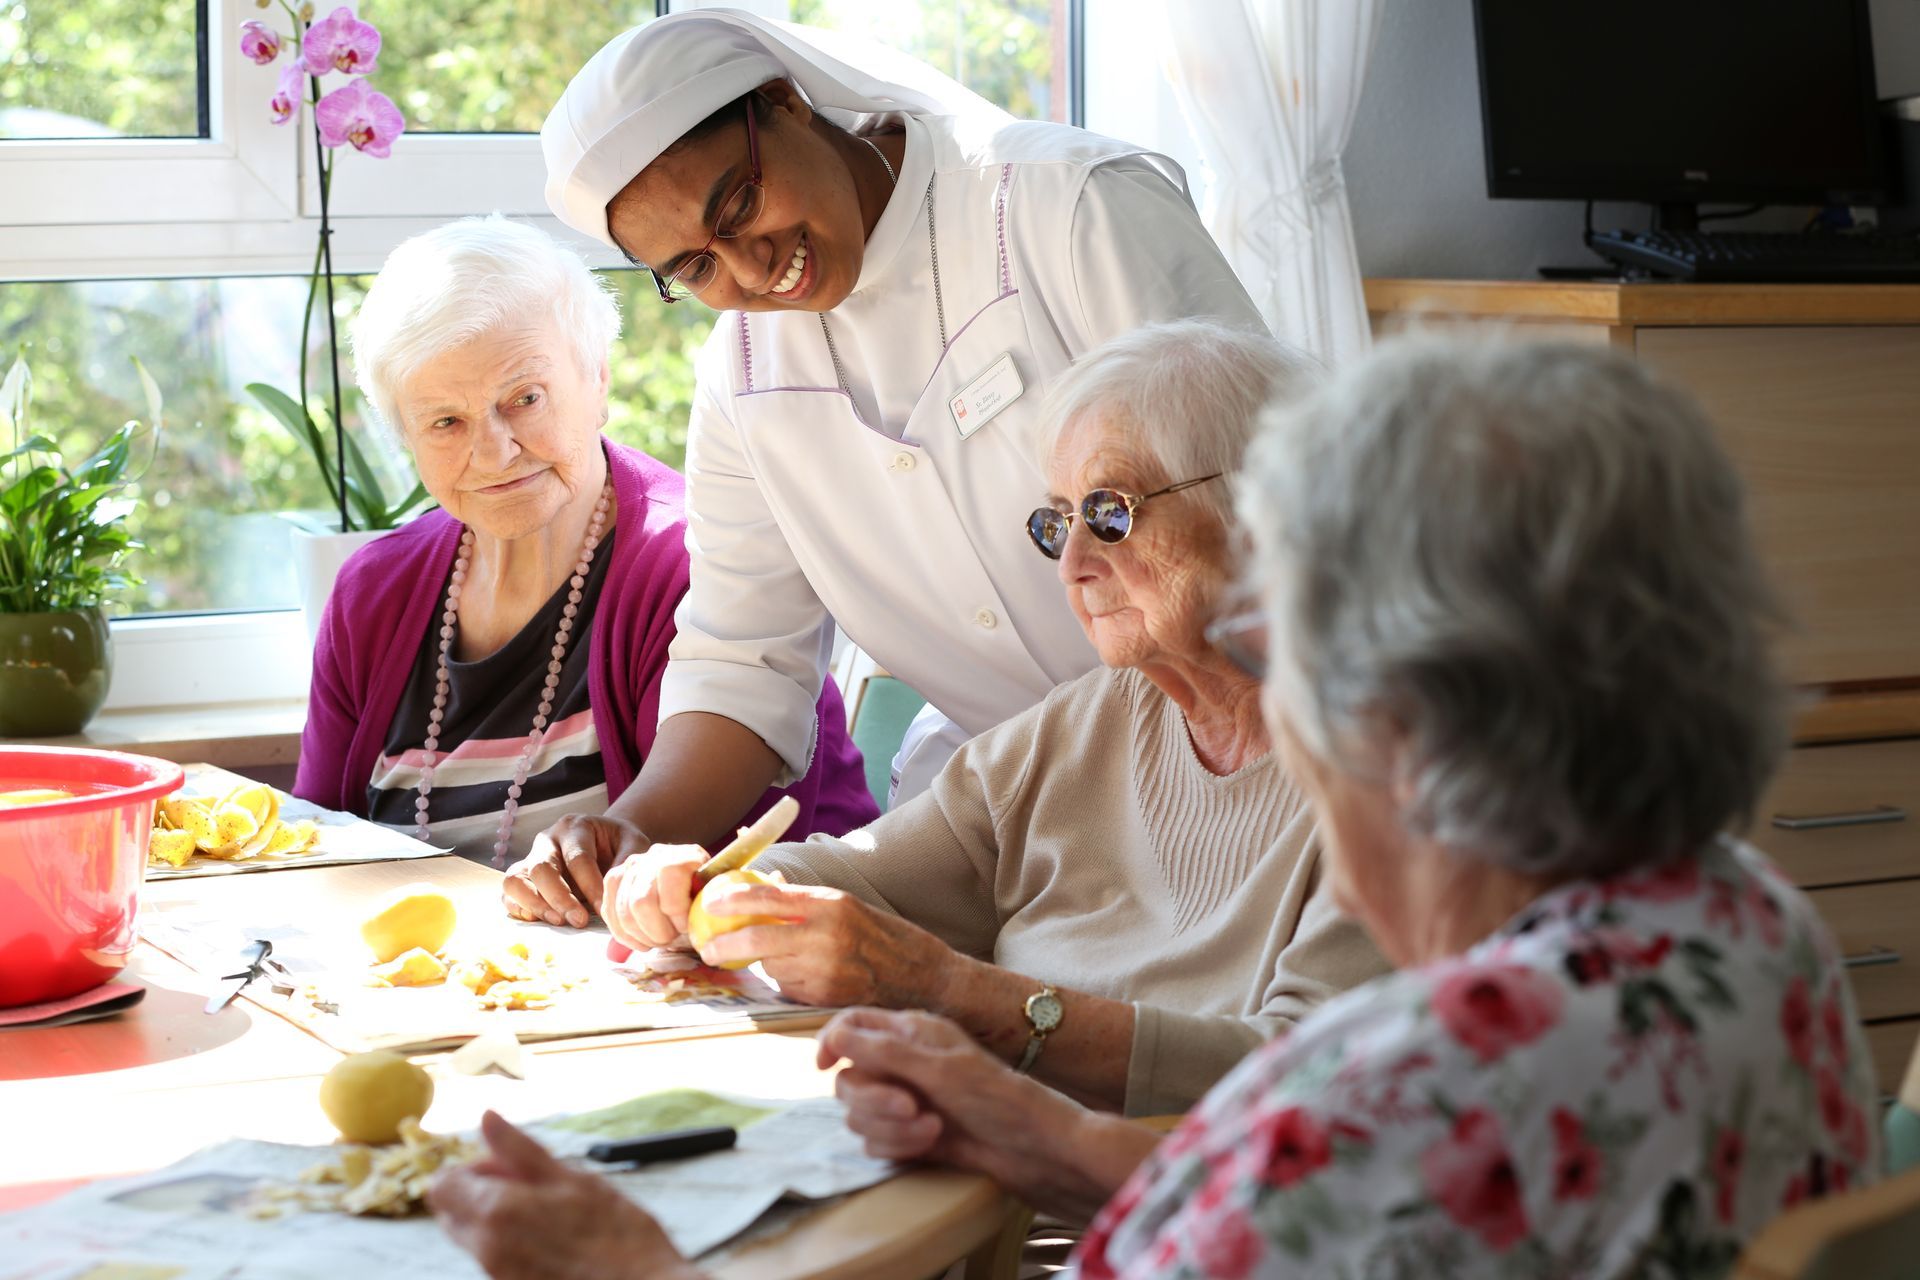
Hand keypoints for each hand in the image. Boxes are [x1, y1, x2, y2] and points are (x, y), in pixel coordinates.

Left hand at [429, 1111, 699, 1279]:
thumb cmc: (618, 1235)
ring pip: (475, 1236)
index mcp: (495, 1213)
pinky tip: (556, 1238)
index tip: (509, 1165)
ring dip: (498, 1217)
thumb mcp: (572, 1179)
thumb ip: (520, 1150)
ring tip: (550, 1212)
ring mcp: (498, 1274)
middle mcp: (485, 1250)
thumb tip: (487, 1118)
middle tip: (530, 1186)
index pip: (442, 1185)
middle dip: (480, 1192)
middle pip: (452, 1213)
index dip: (472, 1167)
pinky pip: (496, 1257)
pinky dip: (513, 1241)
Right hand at [503, 814, 649, 928]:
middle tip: (579, 921)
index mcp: (575, 827)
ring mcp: (530, 858)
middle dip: (560, 898)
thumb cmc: (619, 844)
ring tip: (558, 922)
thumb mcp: (633, 842)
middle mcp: (547, 840)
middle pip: (542, 868)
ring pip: (516, 880)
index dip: (590, 886)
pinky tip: (542, 921)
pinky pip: (508, 894)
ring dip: (535, 905)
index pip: (578, 858)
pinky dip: (520, 910)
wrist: (605, 843)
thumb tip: (613, 887)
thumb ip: (627, 859)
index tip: (603, 909)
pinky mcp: (522, 878)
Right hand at [600, 843, 709, 953]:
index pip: (669, 877)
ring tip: (660, 940)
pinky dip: (625, 935)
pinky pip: (609, 913)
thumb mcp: (714, 900)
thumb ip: (705, 907)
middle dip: (657, 931)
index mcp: (684, 855)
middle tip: (671, 938)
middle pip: (641, 901)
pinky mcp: (614, 881)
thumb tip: (693, 921)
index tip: (687, 927)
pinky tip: (643, 941)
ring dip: (642, 936)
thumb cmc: (705, 900)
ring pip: (624, 912)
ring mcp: (631, 867)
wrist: (692, 888)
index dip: (677, 911)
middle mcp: (654, 856)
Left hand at [694, 879, 953, 1007]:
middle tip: (708, 947)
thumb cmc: (885, 937)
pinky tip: (803, 979)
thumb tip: (766, 886)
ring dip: (766, 965)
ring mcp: (826, 970)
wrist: (925, 978)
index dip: (733, 900)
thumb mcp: (848, 906)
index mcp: (831, 904)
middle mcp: (826, 935)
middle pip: (759, 938)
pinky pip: (790, 989)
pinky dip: (787, 984)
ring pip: (773, 967)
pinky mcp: (826, 998)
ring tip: (777, 960)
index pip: (770, 898)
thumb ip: (807, 902)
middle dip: (727, 944)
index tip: (710, 903)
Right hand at [817, 1008, 1128, 1222]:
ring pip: (859, 1116)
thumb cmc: (997, 1098)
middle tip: (910, 1106)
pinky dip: (899, 1146)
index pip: (852, 1025)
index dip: (832, 1041)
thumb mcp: (939, 1068)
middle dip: (873, 1098)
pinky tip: (932, 1144)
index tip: (826, 1065)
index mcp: (911, 1031)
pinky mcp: (910, 1136)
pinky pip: (876, 1142)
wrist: (1033, 1149)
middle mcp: (903, 1063)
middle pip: (849, 1078)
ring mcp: (906, 1101)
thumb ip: (884, 1051)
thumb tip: (835, 1034)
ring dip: (891, 1127)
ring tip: (932, 1128)